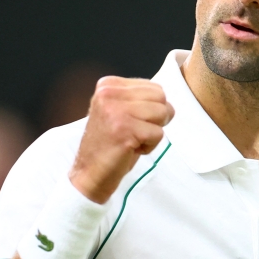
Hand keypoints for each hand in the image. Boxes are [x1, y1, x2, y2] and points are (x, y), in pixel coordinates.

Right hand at [69, 77, 173, 203]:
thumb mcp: (120, 111)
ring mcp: (116, 110)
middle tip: (134, 132)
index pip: (155, 87)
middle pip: (161, 98)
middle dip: (156, 119)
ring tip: (131, 139)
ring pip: (162, 113)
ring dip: (152, 133)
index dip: (151, 110)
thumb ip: (139, 99)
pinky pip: (158, 133)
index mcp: (108, 85)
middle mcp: (109, 93)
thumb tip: (169, 103)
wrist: (90, 173)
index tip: (129, 123)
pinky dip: (149, 146)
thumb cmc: (110, 144)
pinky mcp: (124, 129)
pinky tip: (130, 149)